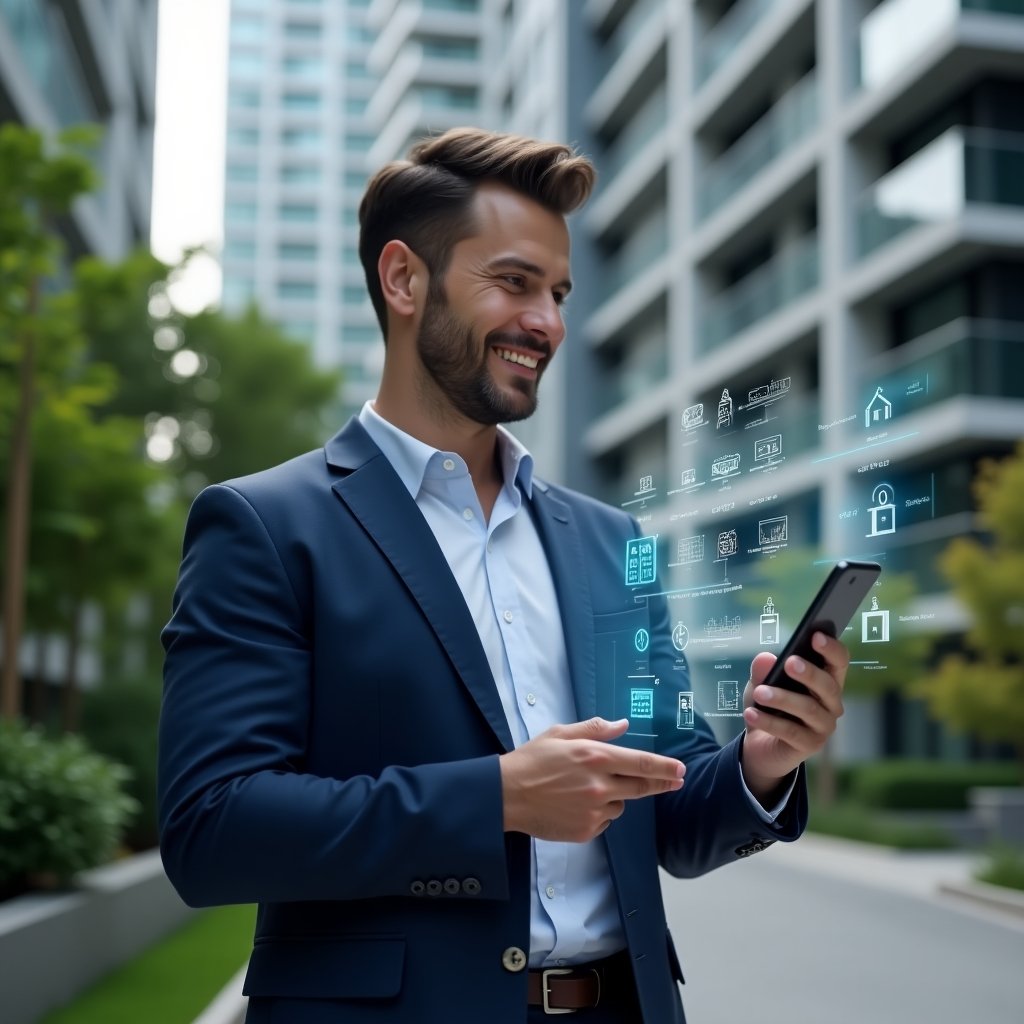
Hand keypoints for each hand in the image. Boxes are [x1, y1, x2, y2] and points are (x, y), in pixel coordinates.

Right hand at [499, 717, 684, 841]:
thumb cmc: (532, 760)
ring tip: (586, 789)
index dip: (665, 768)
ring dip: (615, 796)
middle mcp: (599, 785)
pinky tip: (576, 805)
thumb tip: (623, 724)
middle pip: (641, 787)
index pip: (642, 763)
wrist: (506, 795)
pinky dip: (598, 812)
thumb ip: (595, 729)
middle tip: (672, 782)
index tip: (681, 770)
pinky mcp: (586, 830)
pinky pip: (604, 820)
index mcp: (595, 757)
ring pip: (620, 804)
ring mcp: (594, 810)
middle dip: (659, 784)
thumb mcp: (560, 734)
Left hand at [740, 632, 847, 804]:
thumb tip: (765, 658)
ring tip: (759, 693)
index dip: (831, 648)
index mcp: (826, 681)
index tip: (815, 635)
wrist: (761, 745)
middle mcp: (831, 704)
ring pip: (808, 709)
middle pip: (828, 685)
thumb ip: (763, 671)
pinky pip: (791, 731)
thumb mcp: (761, 684)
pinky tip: (750, 713)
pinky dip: (769, 721)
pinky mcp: (811, 745)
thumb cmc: (769, 707)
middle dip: (809, 673)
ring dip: (782, 698)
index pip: (839, 662)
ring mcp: (823, 726)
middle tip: (789, 662)